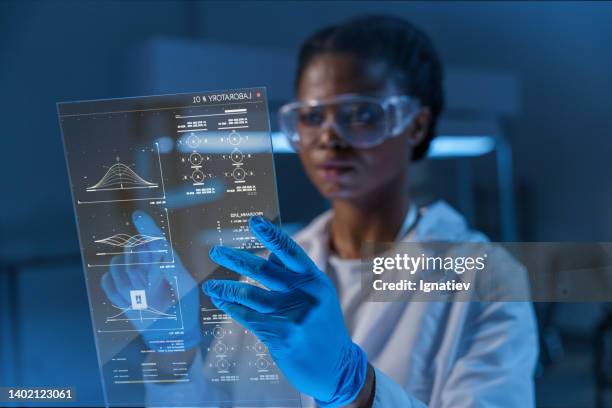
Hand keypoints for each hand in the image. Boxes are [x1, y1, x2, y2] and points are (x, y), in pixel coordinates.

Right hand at [101, 210, 200, 350]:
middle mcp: (147, 263)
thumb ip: (172, 269)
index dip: (146, 226)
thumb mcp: (185, 288)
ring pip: (116, 264)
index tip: (138, 215)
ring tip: (141, 298)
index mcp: (166, 260)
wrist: (171, 335)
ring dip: (126, 283)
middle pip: (131, 248)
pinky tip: (130, 303)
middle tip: (146, 286)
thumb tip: (158, 251)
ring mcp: (131, 275)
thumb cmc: (184, 310)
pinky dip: (116, 293)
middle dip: (136, 266)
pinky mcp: (117, 289)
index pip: (154, 239)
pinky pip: (107, 281)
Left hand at [202, 216, 367, 406]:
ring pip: (251, 296)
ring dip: (227, 289)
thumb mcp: (317, 296)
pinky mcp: (283, 338)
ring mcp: (295, 318)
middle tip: (216, 251)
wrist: (337, 367)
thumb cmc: (321, 326)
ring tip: (211, 286)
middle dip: (237, 259)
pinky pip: (249, 318)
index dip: (272, 235)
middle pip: (265, 271)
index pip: (291, 252)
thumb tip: (269, 254)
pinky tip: (221, 301)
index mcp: (315, 281)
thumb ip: (294, 275)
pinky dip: (232, 308)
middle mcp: (306, 296)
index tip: (254, 221)